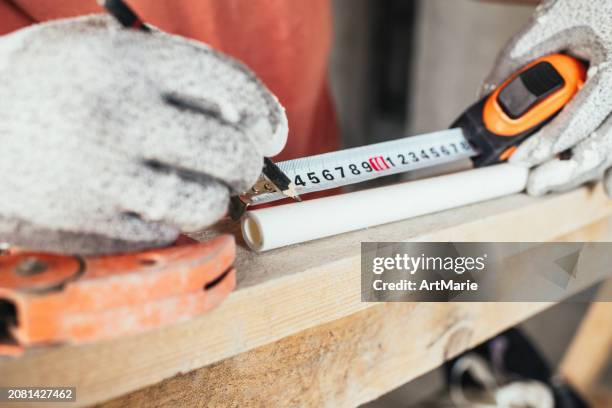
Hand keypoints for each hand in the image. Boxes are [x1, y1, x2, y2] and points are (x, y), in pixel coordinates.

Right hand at [0, 15, 287, 253]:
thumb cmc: (47, 84)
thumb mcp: (100, 47)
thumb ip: (173, 68)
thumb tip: (245, 113)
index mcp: (126, 60)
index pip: (231, 86)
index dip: (266, 112)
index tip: (273, 132)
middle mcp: (118, 116)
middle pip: (230, 153)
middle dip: (246, 162)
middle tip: (237, 164)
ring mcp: (102, 177)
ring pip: (205, 203)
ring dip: (212, 197)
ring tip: (192, 184)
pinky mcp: (90, 226)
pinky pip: (165, 234)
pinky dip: (168, 221)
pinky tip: (146, 202)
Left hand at [482, 0, 611, 195]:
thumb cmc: (594, 7)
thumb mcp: (553, 21)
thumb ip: (518, 59)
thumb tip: (488, 98)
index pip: (585, 113)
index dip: (549, 141)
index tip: (519, 158)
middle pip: (605, 143)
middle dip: (566, 169)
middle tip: (535, 184)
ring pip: (611, 151)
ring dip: (581, 171)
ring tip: (548, 183)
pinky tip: (602, 186)